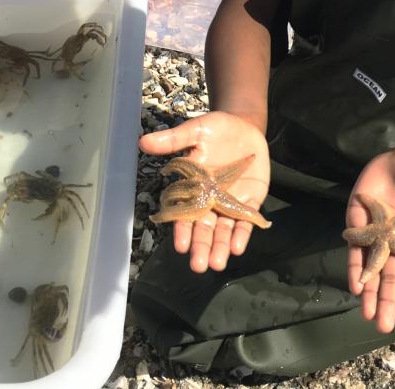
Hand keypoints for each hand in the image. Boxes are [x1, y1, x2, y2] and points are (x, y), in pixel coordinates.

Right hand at [139, 111, 269, 272]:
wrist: (246, 128)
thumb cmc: (218, 129)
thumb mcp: (196, 131)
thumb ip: (174, 140)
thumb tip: (143, 141)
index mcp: (193, 188)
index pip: (184, 214)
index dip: (182, 230)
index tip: (181, 246)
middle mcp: (209, 201)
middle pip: (204, 229)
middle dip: (201, 248)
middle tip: (198, 266)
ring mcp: (230, 203)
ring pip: (223, 231)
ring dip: (220, 248)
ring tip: (217, 264)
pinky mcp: (250, 201)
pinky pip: (245, 222)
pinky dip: (242, 235)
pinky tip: (237, 248)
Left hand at [346, 148, 394, 332]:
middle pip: (390, 277)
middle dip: (386, 300)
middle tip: (382, 326)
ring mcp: (376, 235)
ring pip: (371, 269)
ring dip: (369, 292)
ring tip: (367, 315)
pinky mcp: (358, 224)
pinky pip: (355, 249)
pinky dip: (355, 267)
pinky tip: (355, 286)